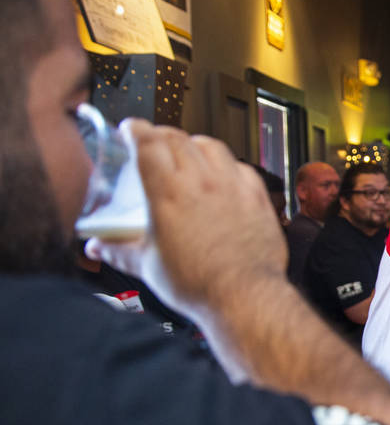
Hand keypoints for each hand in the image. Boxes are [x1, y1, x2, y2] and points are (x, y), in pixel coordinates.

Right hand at [87, 121, 286, 315]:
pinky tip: (223, 175)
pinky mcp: (257, 198)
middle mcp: (202, 182)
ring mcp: (233, 187)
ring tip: (187, 152)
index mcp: (168, 192)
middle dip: (161, 134)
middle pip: (178, 138)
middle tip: (153, 141)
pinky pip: (241, 167)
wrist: (244, 296)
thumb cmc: (199, 284)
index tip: (130, 128)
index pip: (148, 142)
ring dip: (194, 143)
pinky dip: (227, 164)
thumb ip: (118, 250)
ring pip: (212, 146)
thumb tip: (98, 247)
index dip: (136, 129)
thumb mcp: (147, 266)